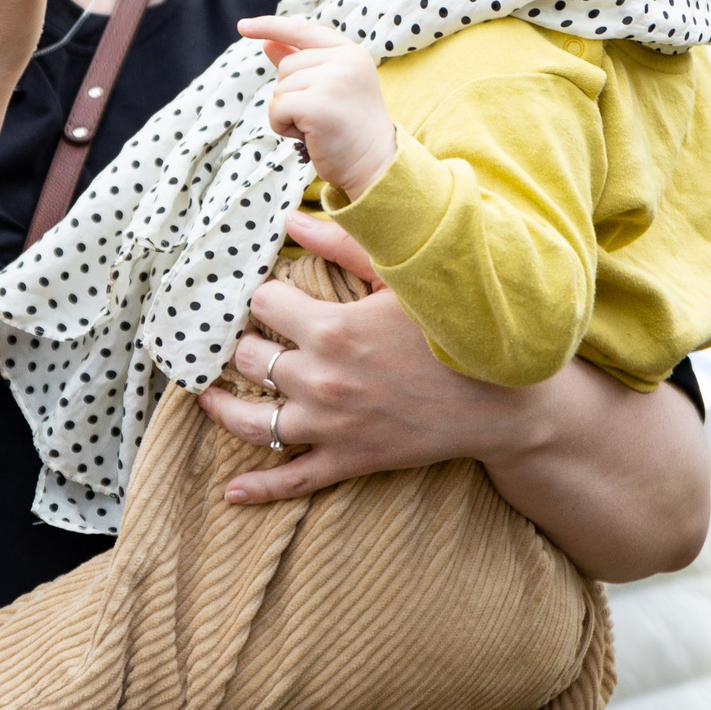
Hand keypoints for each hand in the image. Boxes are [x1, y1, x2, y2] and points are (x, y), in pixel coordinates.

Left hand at [198, 212, 537, 502]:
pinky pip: (293, 479)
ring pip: (254, 422)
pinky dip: (259, 487)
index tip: (261, 291)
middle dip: (239, 344)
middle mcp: (321, 380)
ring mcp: (332, 426)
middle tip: (233, 336)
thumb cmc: (453, 330)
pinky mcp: (349, 460)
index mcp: (332, 330)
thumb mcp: (401, 278)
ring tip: (207, 394)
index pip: (264, 306)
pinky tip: (232, 490)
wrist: (504, 401)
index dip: (260, 295)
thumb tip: (289, 219)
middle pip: (251, 359)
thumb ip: (342, 245)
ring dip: (223, 407)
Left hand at [237, 17, 395, 196]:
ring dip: (289, 114)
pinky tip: (309, 136)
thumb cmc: (350, 129)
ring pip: (280, 89)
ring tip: (319, 127)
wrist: (375, 165)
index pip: (302, 31)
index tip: (242, 26)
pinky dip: (283, 127)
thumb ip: (301, 63)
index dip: (270, 26)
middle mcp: (345, 60)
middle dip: (292, 95)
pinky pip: (277, 109)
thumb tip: (267, 42)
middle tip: (322, 116)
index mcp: (350, 52)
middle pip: (286, 67)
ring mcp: (333, 80)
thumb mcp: (328, 88)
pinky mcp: (317, 104)